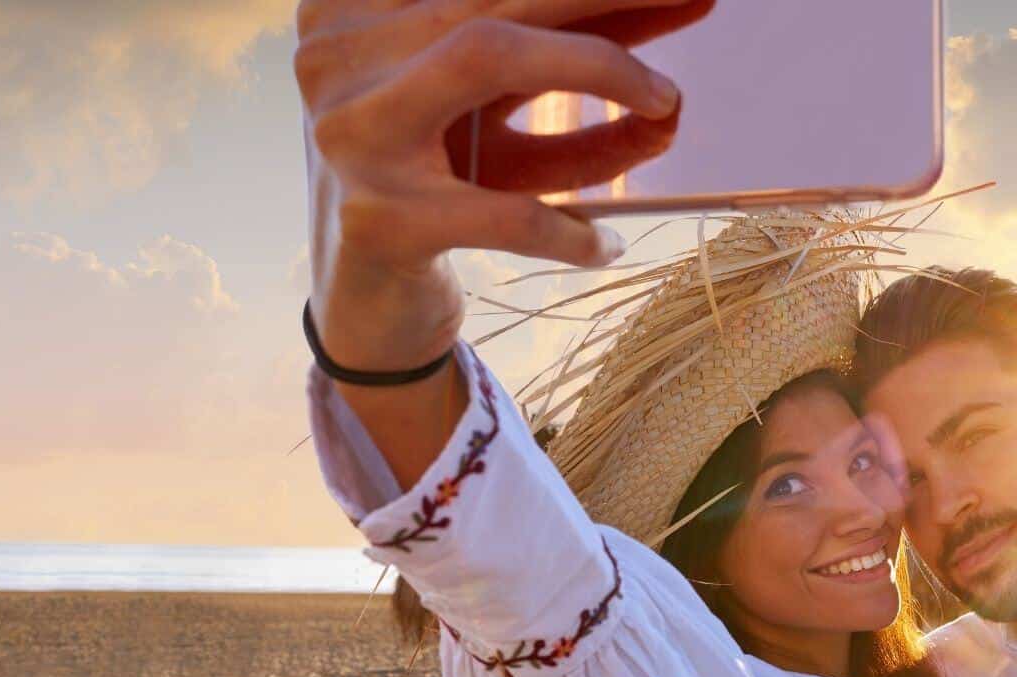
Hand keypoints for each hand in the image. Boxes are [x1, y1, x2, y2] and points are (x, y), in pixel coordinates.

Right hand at [297, 0, 712, 370]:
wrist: (365, 307)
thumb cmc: (439, 193)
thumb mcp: (492, 119)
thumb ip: (558, 61)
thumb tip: (668, 10)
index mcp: (367, 19)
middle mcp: (346, 58)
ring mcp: (356, 133)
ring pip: (488, 57)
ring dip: (599, 68)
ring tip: (670, 108)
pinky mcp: (380, 220)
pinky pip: (506, 210)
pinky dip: (571, 228)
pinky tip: (606, 244)